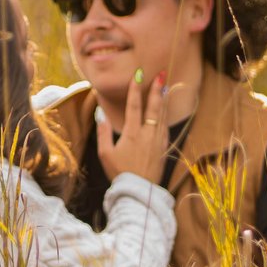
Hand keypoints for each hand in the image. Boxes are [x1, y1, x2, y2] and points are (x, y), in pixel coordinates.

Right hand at [94, 68, 175, 184]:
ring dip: (164, 100)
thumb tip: (100, 113)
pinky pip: (165, 127)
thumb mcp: (105, 153)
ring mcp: (158, 140)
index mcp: (132, 133)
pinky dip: (166, 115)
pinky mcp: (164, 148)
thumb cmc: (119, 172)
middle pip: (153, 107)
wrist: (139, 191)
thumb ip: (103, 132)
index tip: (138, 74)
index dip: (135, 89)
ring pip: (162, 115)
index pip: (134, 105)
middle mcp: (147, 134)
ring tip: (166, 86)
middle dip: (157, 89)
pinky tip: (166, 110)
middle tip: (162, 74)